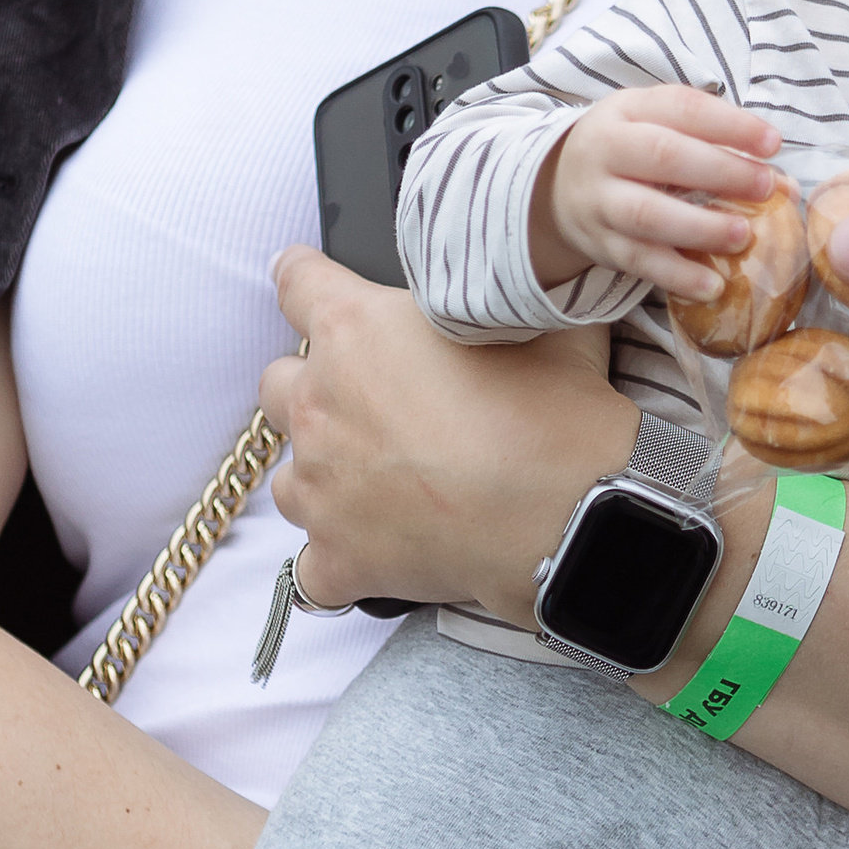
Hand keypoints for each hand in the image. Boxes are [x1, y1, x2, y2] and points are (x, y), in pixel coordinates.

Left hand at [264, 244, 632, 618]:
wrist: (570, 516)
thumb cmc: (556, 415)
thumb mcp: (541, 322)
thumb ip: (506, 296)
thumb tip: (521, 282)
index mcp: (356, 330)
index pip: (298, 282)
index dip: (304, 279)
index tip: (304, 282)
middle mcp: (321, 404)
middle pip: (278, 383)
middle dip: (315, 389)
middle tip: (371, 403)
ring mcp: (321, 487)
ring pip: (288, 478)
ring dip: (322, 477)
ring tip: (377, 485)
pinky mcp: (338, 557)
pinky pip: (312, 569)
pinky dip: (339, 562)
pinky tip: (376, 556)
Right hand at [535, 86, 781, 299]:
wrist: (556, 187)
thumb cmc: (630, 151)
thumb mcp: (658, 126)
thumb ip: (715, 145)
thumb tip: (785, 184)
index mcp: (628, 110)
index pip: (682, 108)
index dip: (730, 125)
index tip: (773, 143)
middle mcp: (607, 150)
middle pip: (663, 156)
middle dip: (721, 172)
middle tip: (766, 187)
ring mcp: (599, 200)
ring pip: (647, 213)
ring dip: (700, 226)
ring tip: (743, 236)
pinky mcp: (600, 244)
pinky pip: (638, 262)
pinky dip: (677, 275)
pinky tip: (712, 285)